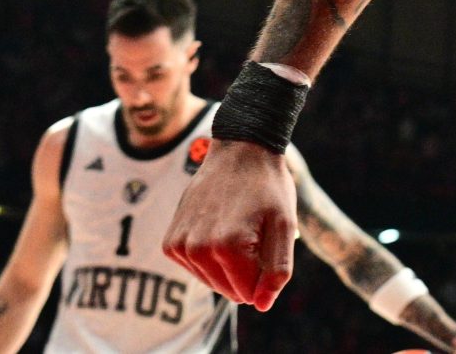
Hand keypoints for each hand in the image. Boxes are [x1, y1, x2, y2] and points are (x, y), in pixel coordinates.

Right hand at [162, 139, 297, 309]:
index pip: (249, 292)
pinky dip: (210, 257)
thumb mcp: (285, 225)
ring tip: (237, 226)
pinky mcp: (170, 243)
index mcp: (228, 247)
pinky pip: (196, 268)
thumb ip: (277, 270)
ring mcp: (179, 247)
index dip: (265, 273)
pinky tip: (219, 228)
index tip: (268, 241)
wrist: (240, 149)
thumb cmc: (267, 186)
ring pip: (212, 281)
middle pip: (230, 289)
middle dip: (247, 269)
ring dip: (228, 264)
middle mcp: (197, 249)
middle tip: (254, 231)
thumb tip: (261, 305)